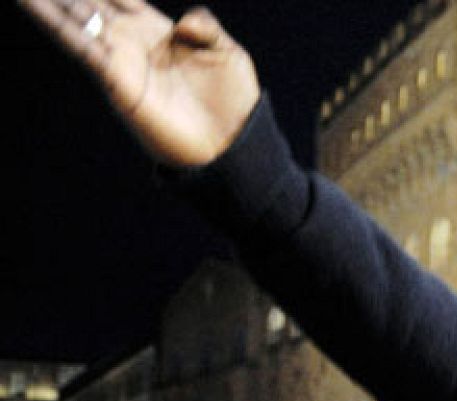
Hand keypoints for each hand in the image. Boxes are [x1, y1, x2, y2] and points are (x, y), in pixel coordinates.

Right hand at [19, 0, 260, 166]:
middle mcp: (133, 44)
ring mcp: (122, 61)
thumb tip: (181, 22)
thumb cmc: (234, 100)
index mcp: (158, 32)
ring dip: (50, 4)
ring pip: (77, 21)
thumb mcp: (228, 53)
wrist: (232, 144)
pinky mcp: (116, 82)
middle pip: (92, 6)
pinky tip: (35, 6)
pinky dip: (58, 25)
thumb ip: (206, 27)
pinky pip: (81, 47)